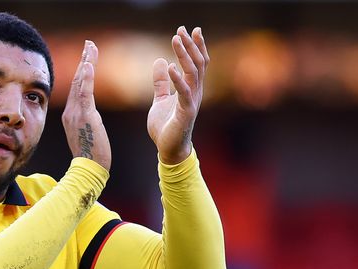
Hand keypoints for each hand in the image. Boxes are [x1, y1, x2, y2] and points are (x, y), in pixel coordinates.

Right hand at [62, 40, 111, 170]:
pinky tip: (88, 64)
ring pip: (81, 83)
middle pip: (78, 80)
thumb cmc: (91, 155)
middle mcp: (71, 111)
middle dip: (84, 60)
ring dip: (86, 63)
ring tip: (91, 47)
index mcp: (71, 115)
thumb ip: (86, 120)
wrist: (89, 169)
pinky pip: (85, 94)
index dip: (82, 70)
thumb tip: (89, 115)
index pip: (78, 87)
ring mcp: (76, 113)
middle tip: (89, 44)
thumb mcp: (87, 133)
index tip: (87, 56)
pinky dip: (86, 78)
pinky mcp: (85, 117)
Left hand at [147, 26, 209, 163]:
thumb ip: (161, 83)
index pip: (196, 63)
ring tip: (176, 40)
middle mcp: (195, 93)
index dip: (195, 46)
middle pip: (197, 64)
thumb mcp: (160, 100)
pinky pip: (184, 93)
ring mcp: (192, 102)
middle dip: (191, 45)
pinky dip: (177, 79)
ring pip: (193, 74)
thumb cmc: (166, 127)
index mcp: (190, 89)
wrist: (168, 150)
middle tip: (182, 29)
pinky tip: (171, 66)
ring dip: (184, 56)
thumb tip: (161, 62)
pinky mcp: (186, 113)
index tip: (189, 29)